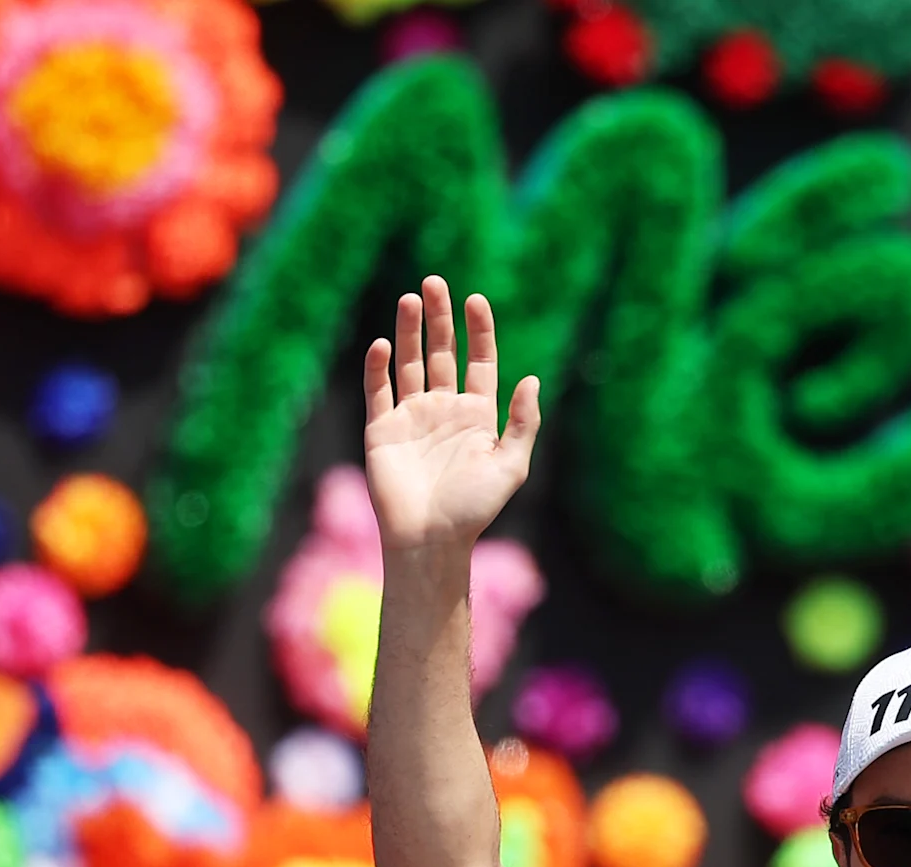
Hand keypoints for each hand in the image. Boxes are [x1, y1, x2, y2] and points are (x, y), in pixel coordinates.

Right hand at [361, 275, 541, 556]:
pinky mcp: (381, 431)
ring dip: (409, 331)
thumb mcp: (511, 465)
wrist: (430, 540)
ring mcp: (411, 418)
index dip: (479, 330)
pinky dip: (379, 368)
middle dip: (439, 317)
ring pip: (410, 364)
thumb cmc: (473, 509)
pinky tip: (383, 345)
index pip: (479, 361)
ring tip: (409, 299)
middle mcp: (443, 410)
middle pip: (441, 352)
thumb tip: (532, 378)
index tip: (476, 300)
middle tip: (434, 282)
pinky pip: (379, 392)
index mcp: (476, 415)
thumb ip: (522, 422)